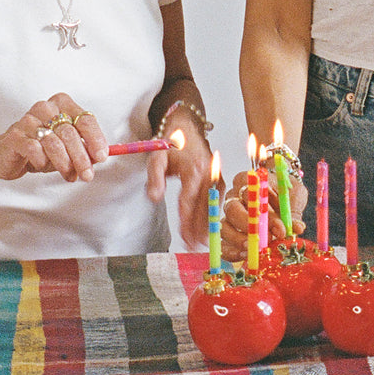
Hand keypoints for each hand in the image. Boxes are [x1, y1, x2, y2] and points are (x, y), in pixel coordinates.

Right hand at [0, 94, 107, 184]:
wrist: (7, 156)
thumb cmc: (41, 149)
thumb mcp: (67, 149)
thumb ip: (85, 150)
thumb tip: (99, 157)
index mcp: (62, 104)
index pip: (85, 120)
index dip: (95, 139)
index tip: (102, 157)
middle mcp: (45, 108)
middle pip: (70, 133)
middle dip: (82, 158)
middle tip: (87, 175)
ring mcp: (28, 120)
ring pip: (53, 143)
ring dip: (65, 164)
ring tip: (69, 176)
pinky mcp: (15, 136)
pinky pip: (34, 150)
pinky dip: (43, 162)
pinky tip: (43, 166)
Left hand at [145, 120, 215, 247]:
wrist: (186, 128)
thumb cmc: (170, 144)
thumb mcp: (156, 158)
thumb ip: (154, 178)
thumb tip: (155, 199)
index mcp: (193, 169)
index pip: (189, 201)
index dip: (186, 221)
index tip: (183, 237)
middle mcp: (208, 173)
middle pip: (203, 207)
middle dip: (198, 229)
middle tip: (192, 246)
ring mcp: (215, 175)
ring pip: (212, 205)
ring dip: (207, 225)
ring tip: (200, 242)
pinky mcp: (218, 178)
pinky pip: (217, 200)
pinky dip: (212, 214)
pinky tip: (208, 227)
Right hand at [220, 168, 307, 262]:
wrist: (278, 194)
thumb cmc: (284, 192)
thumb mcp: (293, 196)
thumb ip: (292, 210)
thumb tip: (297, 228)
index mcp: (248, 181)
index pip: (248, 193)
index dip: (261, 210)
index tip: (278, 226)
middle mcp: (234, 196)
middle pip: (231, 209)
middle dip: (246, 227)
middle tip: (260, 240)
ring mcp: (229, 215)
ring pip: (224, 227)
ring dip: (238, 241)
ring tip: (253, 251)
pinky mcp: (228, 233)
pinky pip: (224, 243)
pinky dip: (232, 252)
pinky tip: (245, 257)